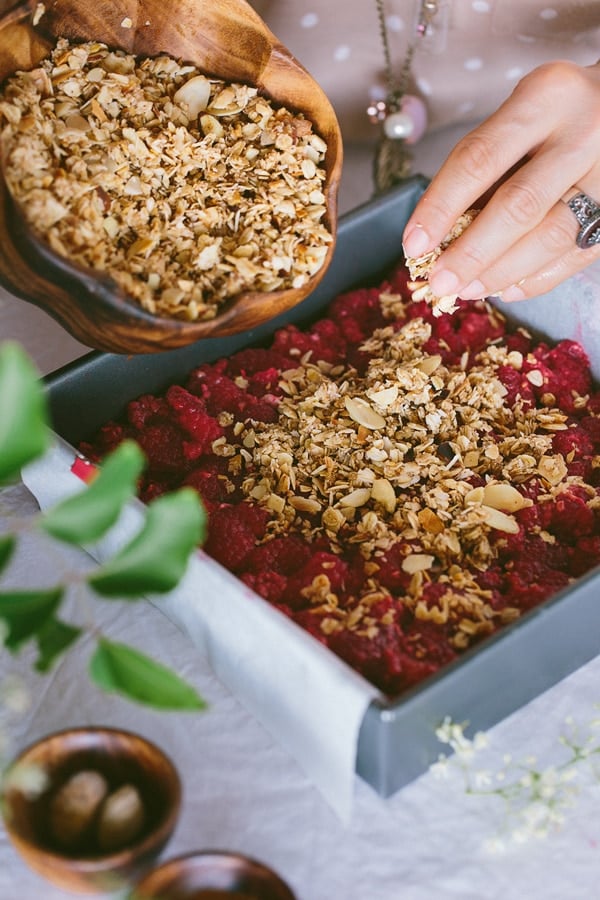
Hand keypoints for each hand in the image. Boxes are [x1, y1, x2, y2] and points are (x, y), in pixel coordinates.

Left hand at [402, 60, 599, 303]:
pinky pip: (576, 255)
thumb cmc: (555, 115)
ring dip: (501, 272)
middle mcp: (583, 133)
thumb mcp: (518, 116)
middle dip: (471, 253)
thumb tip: (437, 237)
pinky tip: (505, 288)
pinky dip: (537, 279)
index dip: (440, 207)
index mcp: (545, 97)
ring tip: (468, 290)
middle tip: (439, 281)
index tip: (413, 245)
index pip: (479, 159)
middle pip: (518, 205)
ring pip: (551, 236)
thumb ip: (483, 168)